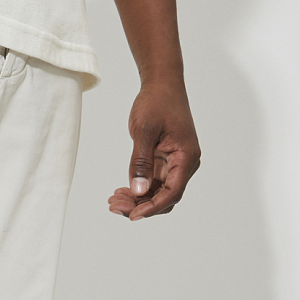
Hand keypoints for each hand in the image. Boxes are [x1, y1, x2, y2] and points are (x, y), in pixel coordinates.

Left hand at [109, 78, 200, 219]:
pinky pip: (153, 183)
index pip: (172, 192)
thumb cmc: (156, 102)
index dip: (152, 207)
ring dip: (137, 200)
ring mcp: (175, 163)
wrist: (161, 84)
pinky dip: (137, 189)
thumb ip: (141, 162)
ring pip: (158, 192)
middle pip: (165, 197)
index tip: (132, 216)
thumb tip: (139, 191)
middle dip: (141, 206)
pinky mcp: (165, 161)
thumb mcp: (144, 131)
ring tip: (113, 201)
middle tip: (114, 207)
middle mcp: (185, 163)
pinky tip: (120, 192)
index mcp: (186, 157)